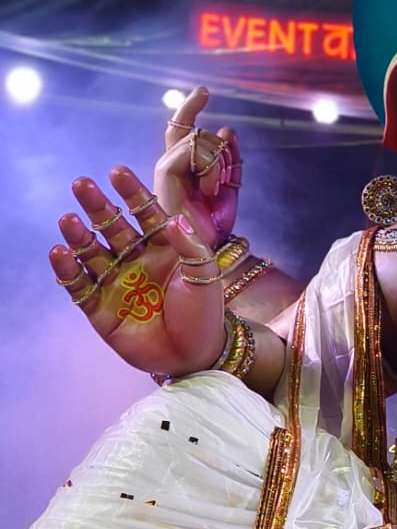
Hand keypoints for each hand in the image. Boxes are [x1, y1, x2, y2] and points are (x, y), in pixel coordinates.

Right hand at [51, 164, 224, 377]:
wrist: (195, 356)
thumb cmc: (204, 314)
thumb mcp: (205, 275)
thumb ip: (190, 245)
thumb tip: (174, 218)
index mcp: (163, 248)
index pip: (144, 213)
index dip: (131, 193)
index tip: (116, 172)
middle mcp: (135, 260)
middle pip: (111, 227)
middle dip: (96, 205)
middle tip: (81, 183)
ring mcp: (116, 282)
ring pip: (91, 252)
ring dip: (78, 235)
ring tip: (67, 220)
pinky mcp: (99, 308)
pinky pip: (79, 285)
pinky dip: (67, 270)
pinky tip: (59, 253)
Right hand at [153, 87, 242, 251]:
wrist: (208, 253)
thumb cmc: (215, 229)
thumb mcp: (229, 189)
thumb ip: (229, 160)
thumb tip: (226, 128)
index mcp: (183, 168)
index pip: (183, 129)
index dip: (190, 107)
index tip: (204, 91)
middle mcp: (169, 167)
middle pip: (192, 130)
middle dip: (217, 150)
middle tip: (221, 182)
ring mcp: (164, 172)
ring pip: (196, 138)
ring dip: (216, 161)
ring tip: (214, 190)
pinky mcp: (162, 177)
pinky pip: (189, 151)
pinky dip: (209, 166)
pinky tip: (209, 190)